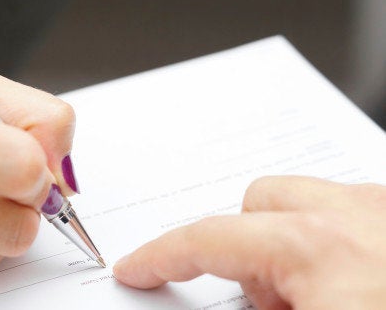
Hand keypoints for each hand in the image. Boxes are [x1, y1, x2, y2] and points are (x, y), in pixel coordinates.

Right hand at [113, 175, 385, 308]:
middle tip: (271, 306)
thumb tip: (229, 302)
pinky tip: (362, 287)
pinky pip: (355, 211)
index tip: (139, 267)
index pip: (209, 240)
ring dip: (295, 244)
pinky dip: (339, 241)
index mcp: (321, 251)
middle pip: (260, 203)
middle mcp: (361, 217)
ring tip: (322, 299)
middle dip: (248, 250)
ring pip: (310, 201)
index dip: (162, 255)